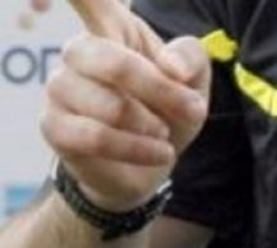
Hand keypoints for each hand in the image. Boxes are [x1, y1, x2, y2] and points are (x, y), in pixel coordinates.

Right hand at [40, 0, 210, 210]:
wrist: (153, 163)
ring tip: (164, 134)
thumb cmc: (168, 111)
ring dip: (151, 125)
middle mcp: (79, 52)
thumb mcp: (195, 83)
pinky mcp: (54, 126)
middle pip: (111, 60)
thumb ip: (192, 59)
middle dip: (161, 91)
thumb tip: (170, 67)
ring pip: (109, 105)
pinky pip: (95, 136)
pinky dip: (136, 148)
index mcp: (112, 28)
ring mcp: (60, 88)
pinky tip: (160, 152)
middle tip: (193, 109)